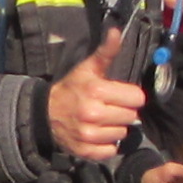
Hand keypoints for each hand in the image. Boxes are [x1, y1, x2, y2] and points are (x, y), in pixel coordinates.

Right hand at [46, 27, 145, 162]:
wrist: (45, 113)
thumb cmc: (71, 89)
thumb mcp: (87, 68)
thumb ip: (106, 52)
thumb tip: (116, 31)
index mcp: (97, 91)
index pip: (137, 98)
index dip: (130, 96)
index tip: (118, 95)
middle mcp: (93, 114)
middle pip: (131, 117)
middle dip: (123, 111)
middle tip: (109, 108)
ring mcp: (89, 135)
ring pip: (122, 134)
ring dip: (115, 128)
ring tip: (102, 121)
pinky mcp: (85, 151)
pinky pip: (111, 150)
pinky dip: (107, 144)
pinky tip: (98, 134)